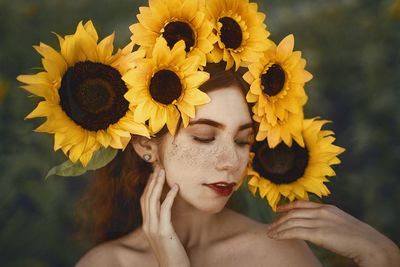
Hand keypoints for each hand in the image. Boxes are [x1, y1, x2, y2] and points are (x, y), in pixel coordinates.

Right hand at [140, 166, 189, 266]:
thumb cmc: (172, 254)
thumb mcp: (165, 236)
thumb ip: (163, 224)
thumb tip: (167, 212)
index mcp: (147, 226)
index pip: (144, 201)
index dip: (148, 186)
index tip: (153, 174)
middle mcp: (147, 225)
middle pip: (147, 197)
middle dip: (152, 181)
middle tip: (158, 166)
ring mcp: (154, 228)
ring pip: (153, 200)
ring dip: (158, 184)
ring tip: (164, 171)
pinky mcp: (164, 231)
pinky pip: (165, 209)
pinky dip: (170, 196)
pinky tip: (176, 187)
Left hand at [266, 200, 399, 266]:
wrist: (369, 243)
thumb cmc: (358, 237)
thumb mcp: (341, 222)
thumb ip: (328, 220)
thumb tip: (319, 226)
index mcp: (327, 207)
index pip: (302, 204)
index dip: (288, 206)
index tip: (278, 210)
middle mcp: (321, 212)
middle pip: (293, 213)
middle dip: (279, 220)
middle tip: (270, 226)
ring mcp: (319, 222)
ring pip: (291, 222)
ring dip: (278, 228)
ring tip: (270, 233)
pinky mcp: (318, 234)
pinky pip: (294, 232)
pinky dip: (282, 234)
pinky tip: (276, 237)